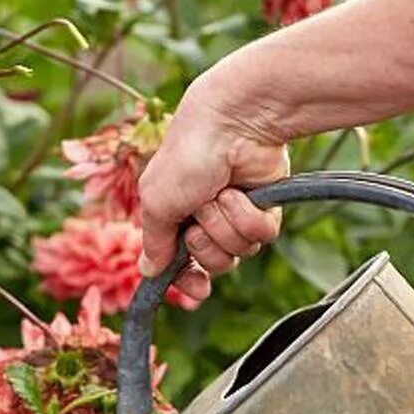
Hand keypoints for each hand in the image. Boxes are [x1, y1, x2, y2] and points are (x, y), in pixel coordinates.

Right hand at [138, 74, 287, 302]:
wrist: (232, 125)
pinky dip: (249, 217)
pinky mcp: (266, 208)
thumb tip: (147, 271)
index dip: (189, 281)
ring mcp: (236, 214)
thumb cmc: (187, 157)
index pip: (183, 265)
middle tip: (201, 212)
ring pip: (239, 252)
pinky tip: (242, 194)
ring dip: (227, 225)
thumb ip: (153, 241)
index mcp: (175, 218)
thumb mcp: (156, 201)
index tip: (197, 288)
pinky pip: (262, 237)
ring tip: (222, 194)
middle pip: (214, 264)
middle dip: (207, 242)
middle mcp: (206, 219)